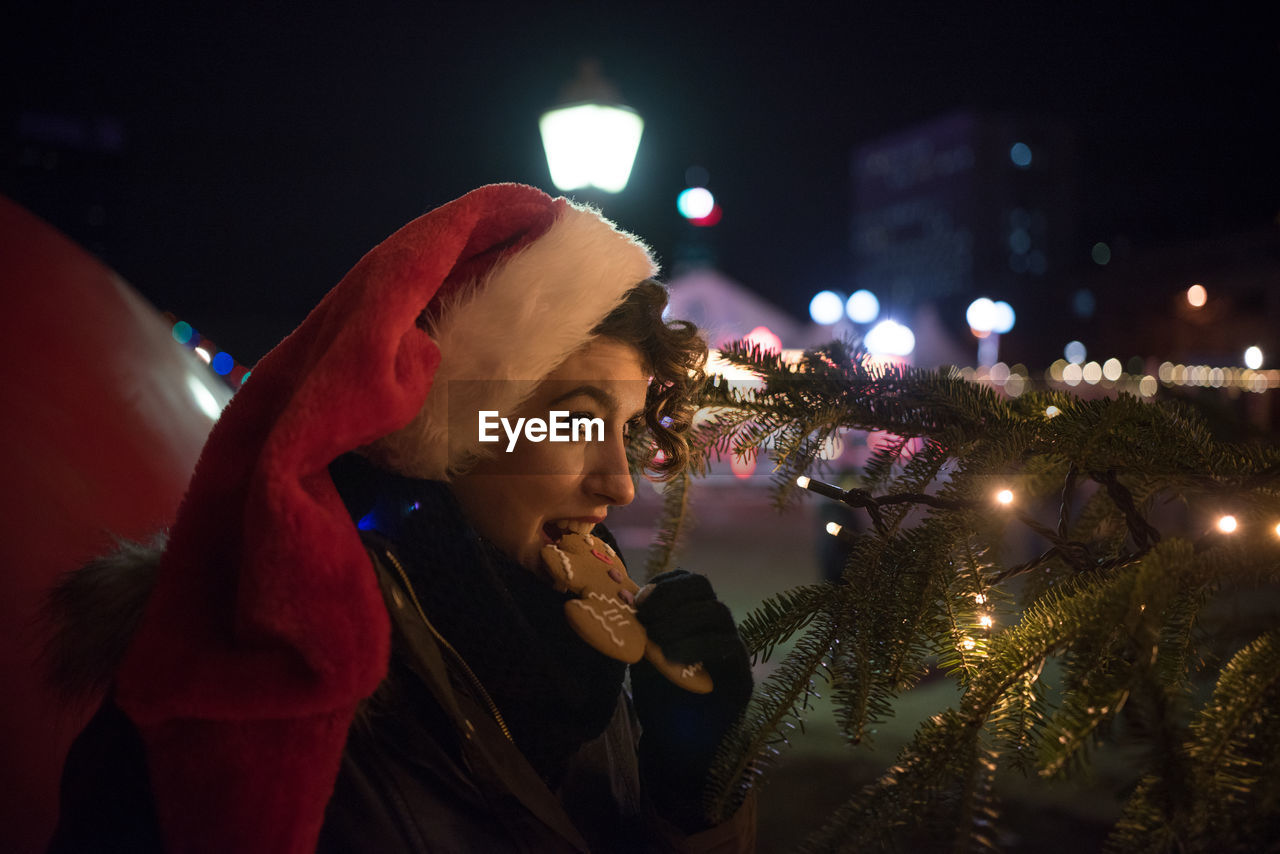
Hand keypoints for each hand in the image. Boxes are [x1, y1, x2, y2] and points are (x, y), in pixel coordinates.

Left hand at [631, 570, 752, 832]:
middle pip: (704, 587)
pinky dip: (697, 645)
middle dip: (670, 596)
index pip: (687, 581)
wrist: (677, 745)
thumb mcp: (642, 656)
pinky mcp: (741, 675)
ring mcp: (733, 649)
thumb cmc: (659, 698)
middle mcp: (716, 627)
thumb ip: (638, 629)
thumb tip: (617, 598)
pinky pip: (727, 645)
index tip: (637, 600)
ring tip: (656, 639)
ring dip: (681, 620)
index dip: (663, 584)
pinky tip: (672, 657)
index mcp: (693, 617)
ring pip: (717, 612)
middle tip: (645, 615)